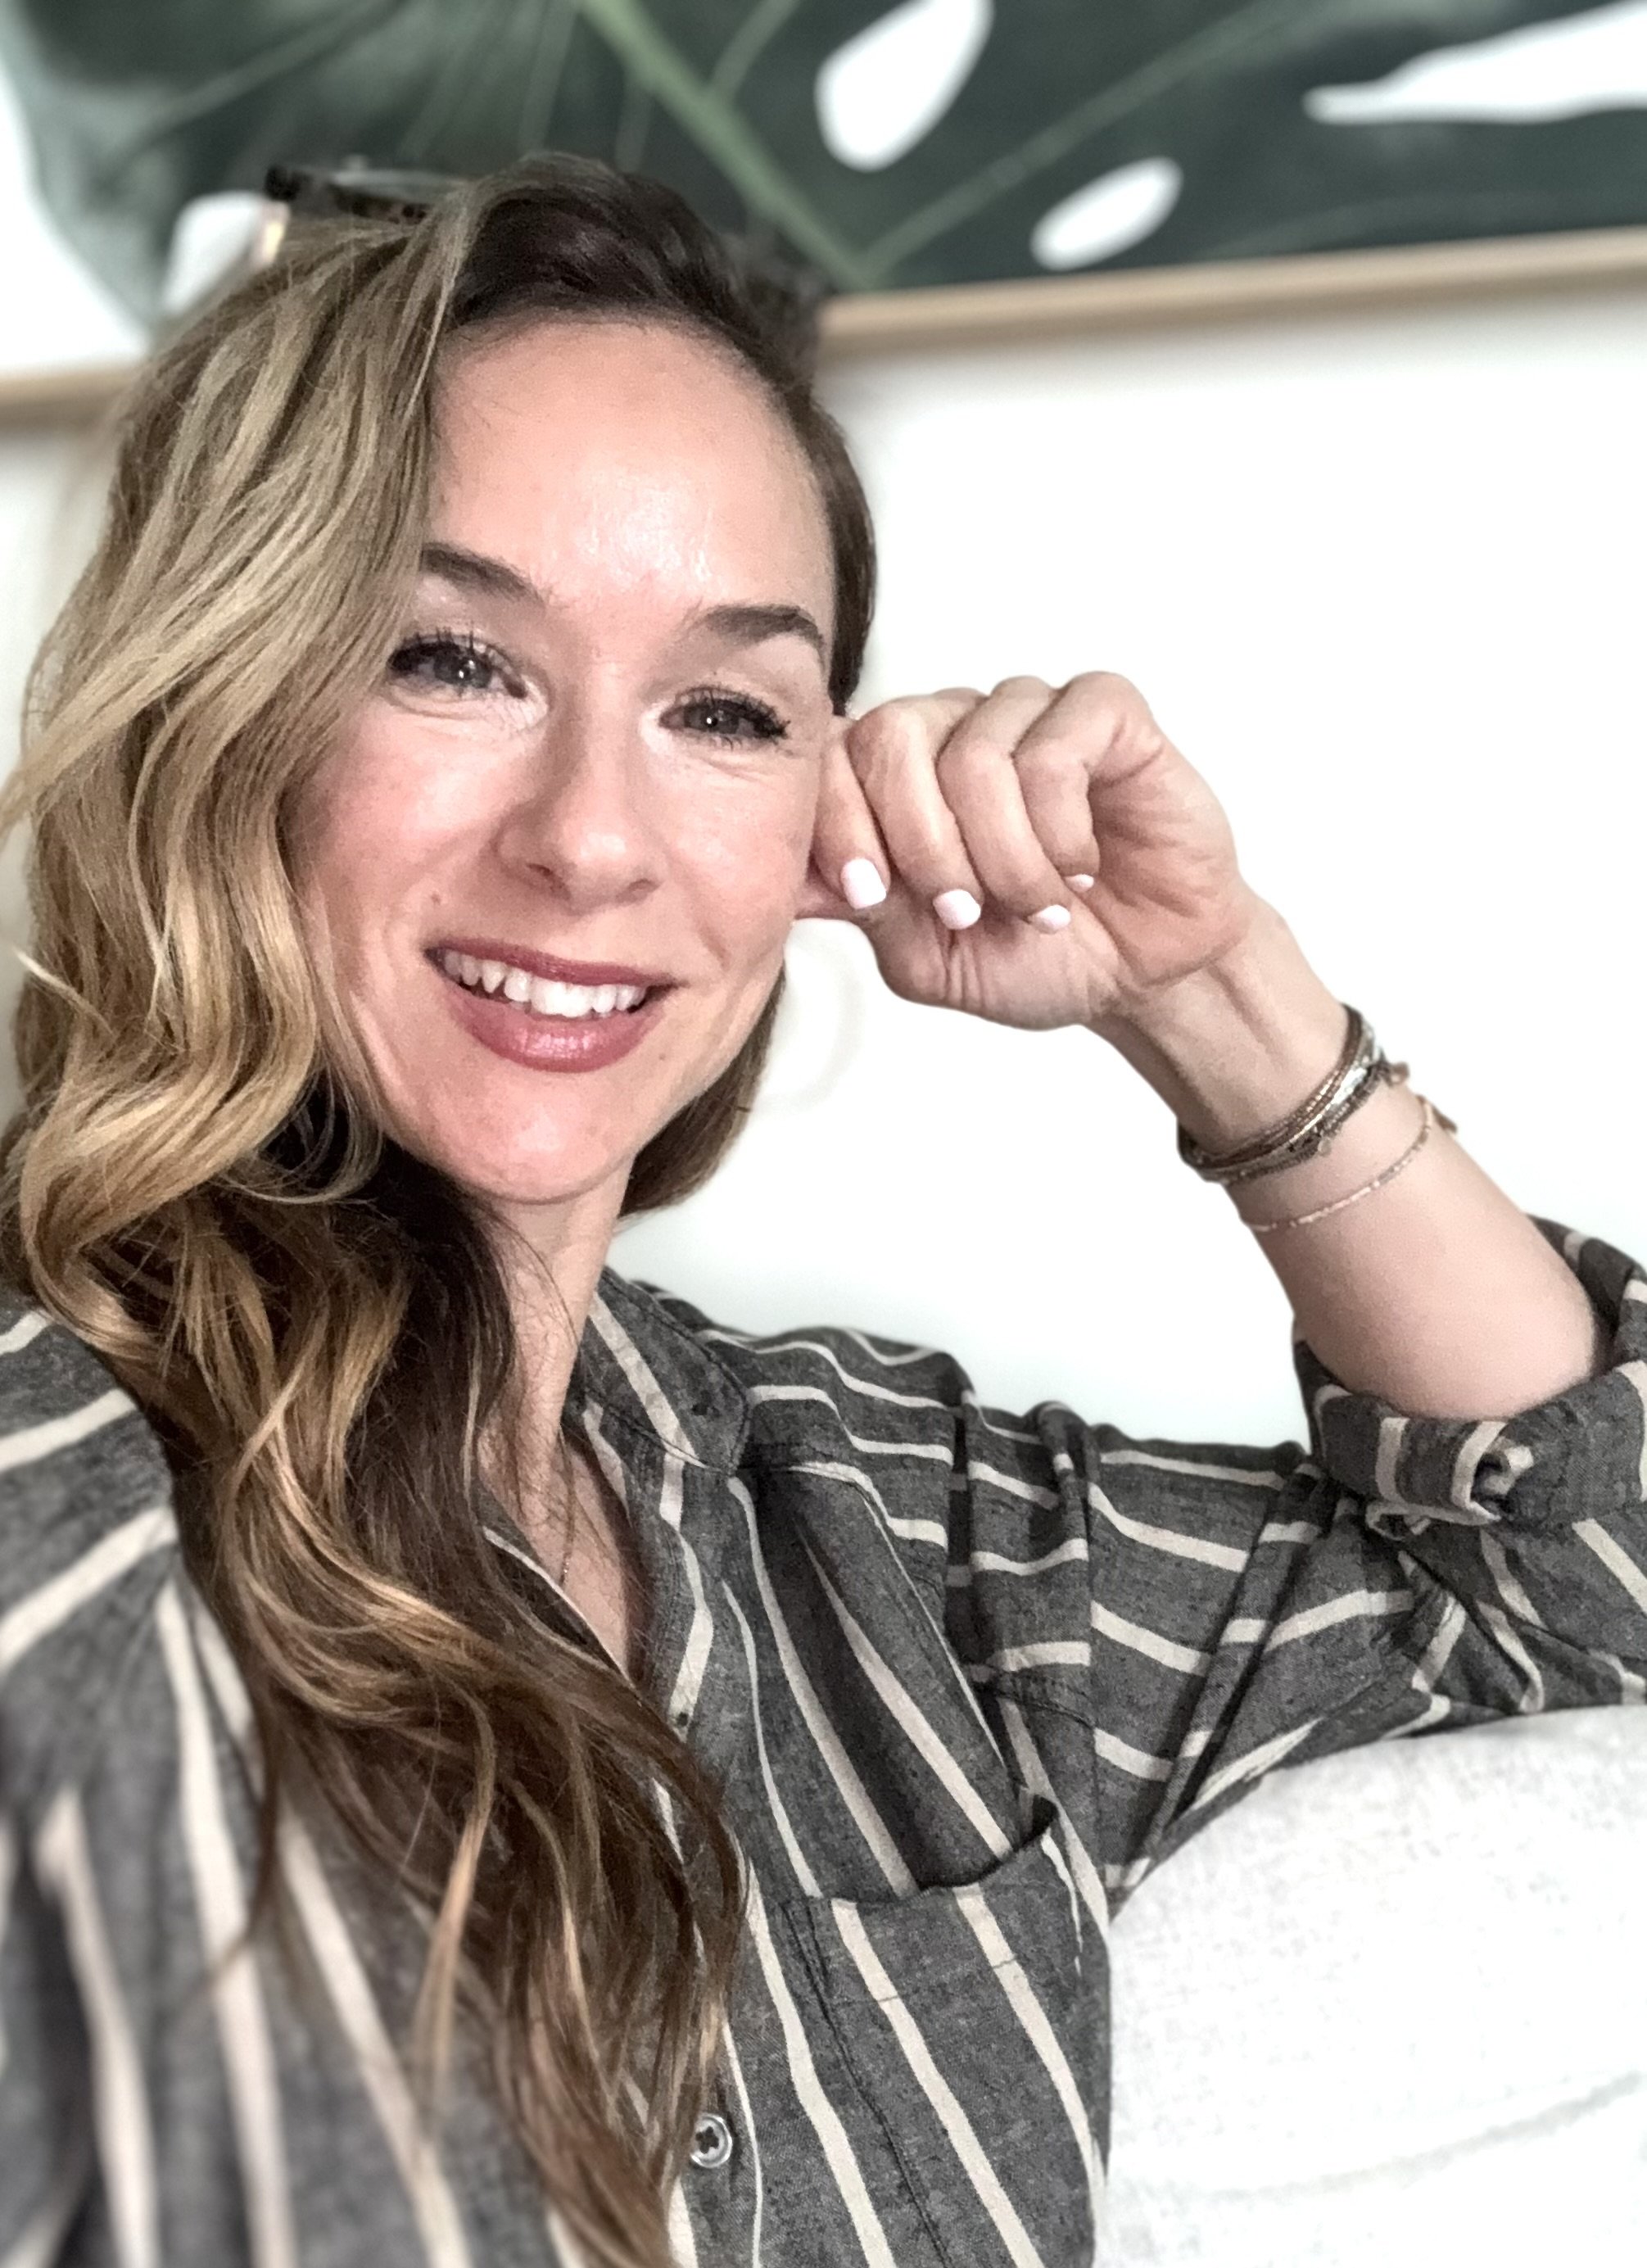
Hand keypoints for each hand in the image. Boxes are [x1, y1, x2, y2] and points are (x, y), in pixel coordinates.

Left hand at [796, 673, 1264, 1030]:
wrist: (1141, 974)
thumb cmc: (1035, 954)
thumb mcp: (923, 952)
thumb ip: (857, 903)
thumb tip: (776, 876)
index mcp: (897, 774)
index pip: (828, 754)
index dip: (838, 825)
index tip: (868, 896)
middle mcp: (956, 727)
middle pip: (891, 738)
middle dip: (921, 846)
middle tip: (965, 911)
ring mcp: (1028, 711)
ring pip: (976, 755)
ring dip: (1005, 857)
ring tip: (1039, 907)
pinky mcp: (1104, 712)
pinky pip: (1054, 749)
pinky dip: (1061, 831)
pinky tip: (1082, 868)